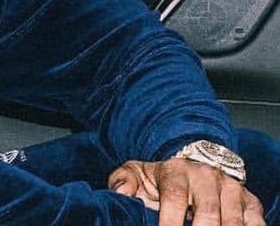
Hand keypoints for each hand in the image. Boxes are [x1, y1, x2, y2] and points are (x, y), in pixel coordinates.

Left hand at [107, 157, 264, 224]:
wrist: (193, 158)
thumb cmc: (162, 174)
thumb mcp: (138, 172)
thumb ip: (124, 181)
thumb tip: (119, 193)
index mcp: (177, 171)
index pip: (174, 198)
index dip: (169, 222)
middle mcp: (207, 177)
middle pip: (208, 214)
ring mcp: (231, 189)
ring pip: (233, 222)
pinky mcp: (250, 202)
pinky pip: (257, 224)